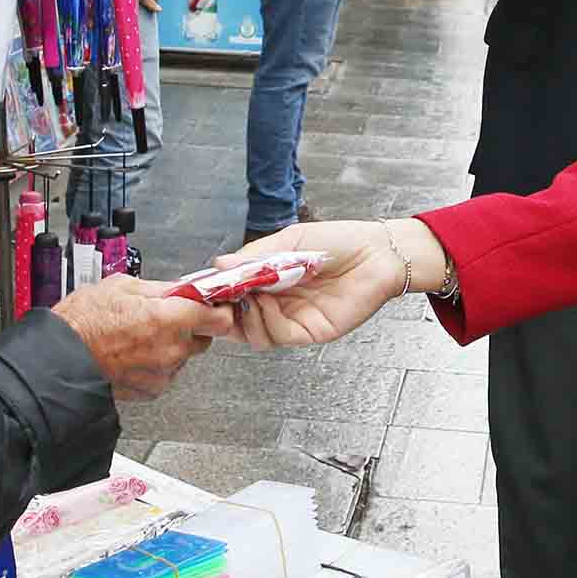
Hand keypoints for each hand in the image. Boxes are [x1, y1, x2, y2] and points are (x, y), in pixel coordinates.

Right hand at [50, 276, 235, 400]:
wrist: (58, 359)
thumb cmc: (81, 323)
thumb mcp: (121, 286)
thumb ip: (159, 288)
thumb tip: (180, 287)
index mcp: (167, 318)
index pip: (219, 317)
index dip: (217, 308)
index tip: (210, 303)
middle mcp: (170, 349)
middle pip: (204, 337)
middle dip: (191, 325)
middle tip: (166, 316)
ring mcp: (162, 373)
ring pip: (183, 356)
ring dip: (171, 345)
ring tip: (139, 335)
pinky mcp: (151, 390)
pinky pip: (166, 373)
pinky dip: (157, 364)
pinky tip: (133, 353)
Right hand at [212, 220, 425, 348]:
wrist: (378, 253)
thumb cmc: (339, 242)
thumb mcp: (290, 242)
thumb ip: (254, 257)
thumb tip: (219, 264)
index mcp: (270, 281)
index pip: (234, 295)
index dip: (215, 295)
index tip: (198, 288)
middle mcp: (278, 304)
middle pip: (238, 321)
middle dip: (221, 312)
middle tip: (213, 299)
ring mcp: (293, 320)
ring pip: (253, 334)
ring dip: (243, 317)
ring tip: (244, 295)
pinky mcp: (310, 332)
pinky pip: (277, 335)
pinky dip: (264, 320)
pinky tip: (265, 301)